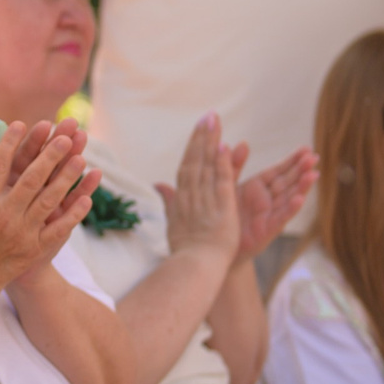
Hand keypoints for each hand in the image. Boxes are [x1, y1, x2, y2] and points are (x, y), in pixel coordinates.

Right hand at [0, 118, 97, 293]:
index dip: (10, 143)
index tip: (21, 123)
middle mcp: (4, 214)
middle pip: (30, 178)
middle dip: (48, 154)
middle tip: (64, 134)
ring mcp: (21, 232)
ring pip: (48, 200)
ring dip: (66, 178)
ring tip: (81, 158)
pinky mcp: (34, 248)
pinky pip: (57, 229)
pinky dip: (73, 213)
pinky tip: (87, 198)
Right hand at [153, 114, 238, 262]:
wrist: (194, 268)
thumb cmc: (186, 251)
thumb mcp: (174, 224)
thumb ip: (169, 202)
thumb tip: (159, 186)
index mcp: (182, 199)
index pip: (188, 167)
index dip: (193, 146)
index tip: (199, 128)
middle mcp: (192, 196)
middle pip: (195, 161)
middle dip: (202, 137)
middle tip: (208, 115)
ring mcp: (206, 201)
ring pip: (207, 166)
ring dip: (211, 142)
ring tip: (215, 121)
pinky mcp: (222, 208)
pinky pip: (222, 181)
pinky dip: (223, 163)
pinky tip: (225, 146)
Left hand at [232, 146, 315, 262]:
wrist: (215, 245)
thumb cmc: (223, 214)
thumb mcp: (228, 185)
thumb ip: (234, 165)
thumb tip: (243, 142)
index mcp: (258, 187)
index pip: (278, 171)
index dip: (292, 160)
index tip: (306, 149)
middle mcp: (267, 199)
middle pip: (288, 182)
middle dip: (301, 170)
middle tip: (315, 157)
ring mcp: (269, 214)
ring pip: (289, 198)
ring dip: (302, 187)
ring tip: (314, 174)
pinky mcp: (267, 230)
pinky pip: (280, 217)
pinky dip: (290, 208)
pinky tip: (299, 199)